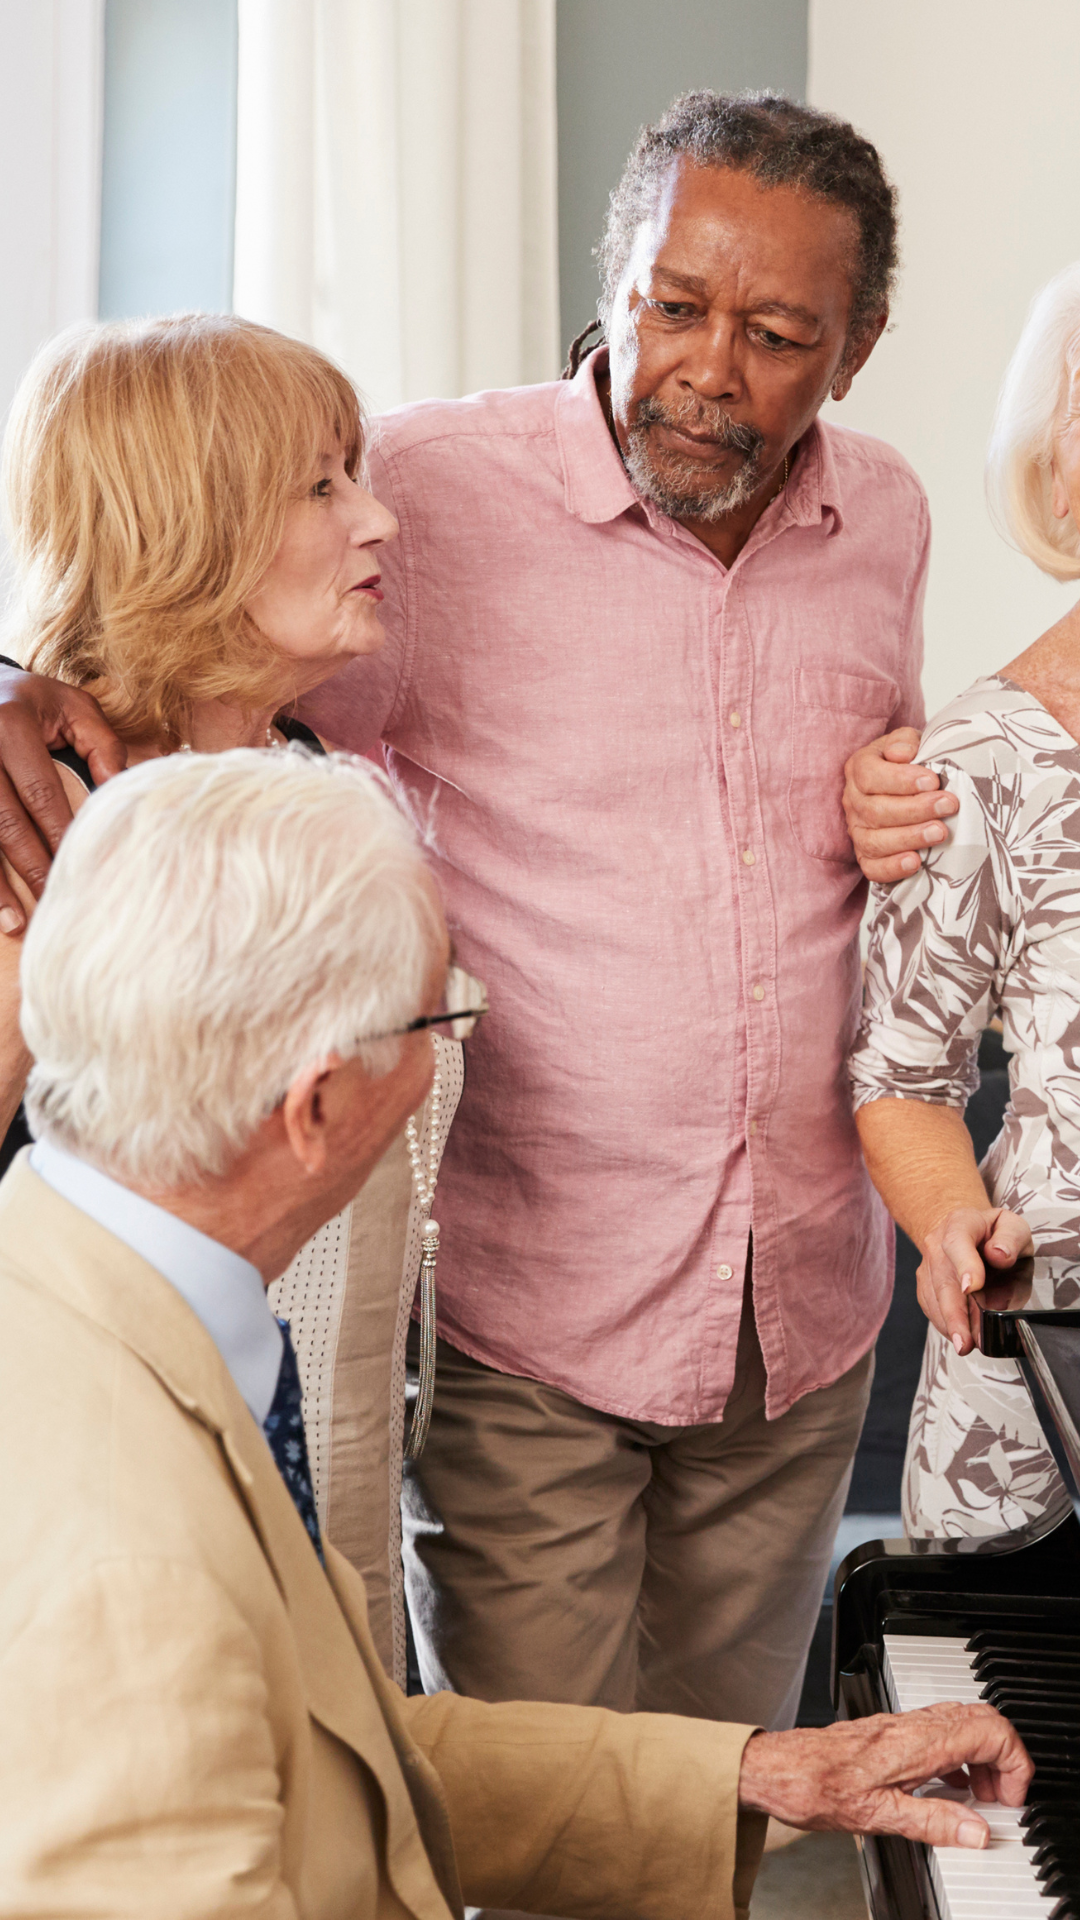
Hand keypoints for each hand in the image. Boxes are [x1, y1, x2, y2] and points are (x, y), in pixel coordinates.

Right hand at [0, 666, 124, 932]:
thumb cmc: (35, 701)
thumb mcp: (73, 707)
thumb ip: (103, 746)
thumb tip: (119, 797)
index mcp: (12, 724)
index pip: (41, 793)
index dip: (60, 835)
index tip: (80, 871)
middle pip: (5, 821)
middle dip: (32, 868)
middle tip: (54, 905)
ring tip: (15, 924)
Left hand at [738, 1701, 1031, 1847]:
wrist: (777, 1768)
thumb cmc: (816, 1787)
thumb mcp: (880, 1816)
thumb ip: (933, 1822)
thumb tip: (975, 1830)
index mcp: (918, 1742)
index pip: (991, 1731)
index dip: (1014, 1764)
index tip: (1011, 1798)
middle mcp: (913, 1725)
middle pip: (984, 1719)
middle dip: (1005, 1758)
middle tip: (1000, 1797)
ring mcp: (902, 1725)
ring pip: (964, 1720)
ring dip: (983, 1755)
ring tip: (978, 1795)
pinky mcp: (891, 1732)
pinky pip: (940, 1729)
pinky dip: (959, 1753)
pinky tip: (947, 1784)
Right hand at [843, 728, 959, 883]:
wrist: (910, 785)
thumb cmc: (913, 763)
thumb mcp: (910, 743)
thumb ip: (905, 742)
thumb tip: (902, 754)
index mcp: (859, 768)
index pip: (870, 776)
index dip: (900, 780)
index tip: (932, 781)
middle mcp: (853, 801)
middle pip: (875, 811)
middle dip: (915, 809)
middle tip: (948, 805)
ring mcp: (857, 831)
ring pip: (873, 841)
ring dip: (909, 838)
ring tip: (941, 832)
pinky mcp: (866, 856)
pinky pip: (872, 868)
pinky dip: (892, 867)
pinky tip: (915, 862)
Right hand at [917, 1205, 1033, 1354]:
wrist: (968, 1233)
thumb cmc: (994, 1233)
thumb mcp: (1014, 1227)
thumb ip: (1011, 1238)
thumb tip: (999, 1255)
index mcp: (961, 1223)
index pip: (957, 1242)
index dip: (964, 1265)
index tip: (972, 1288)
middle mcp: (937, 1242)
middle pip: (941, 1279)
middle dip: (953, 1312)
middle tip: (965, 1339)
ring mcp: (928, 1265)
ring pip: (933, 1297)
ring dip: (949, 1323)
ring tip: (965, 1344)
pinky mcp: (925, 1285)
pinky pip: (931, 1307)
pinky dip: (945, 1324)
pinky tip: (959, 1334)